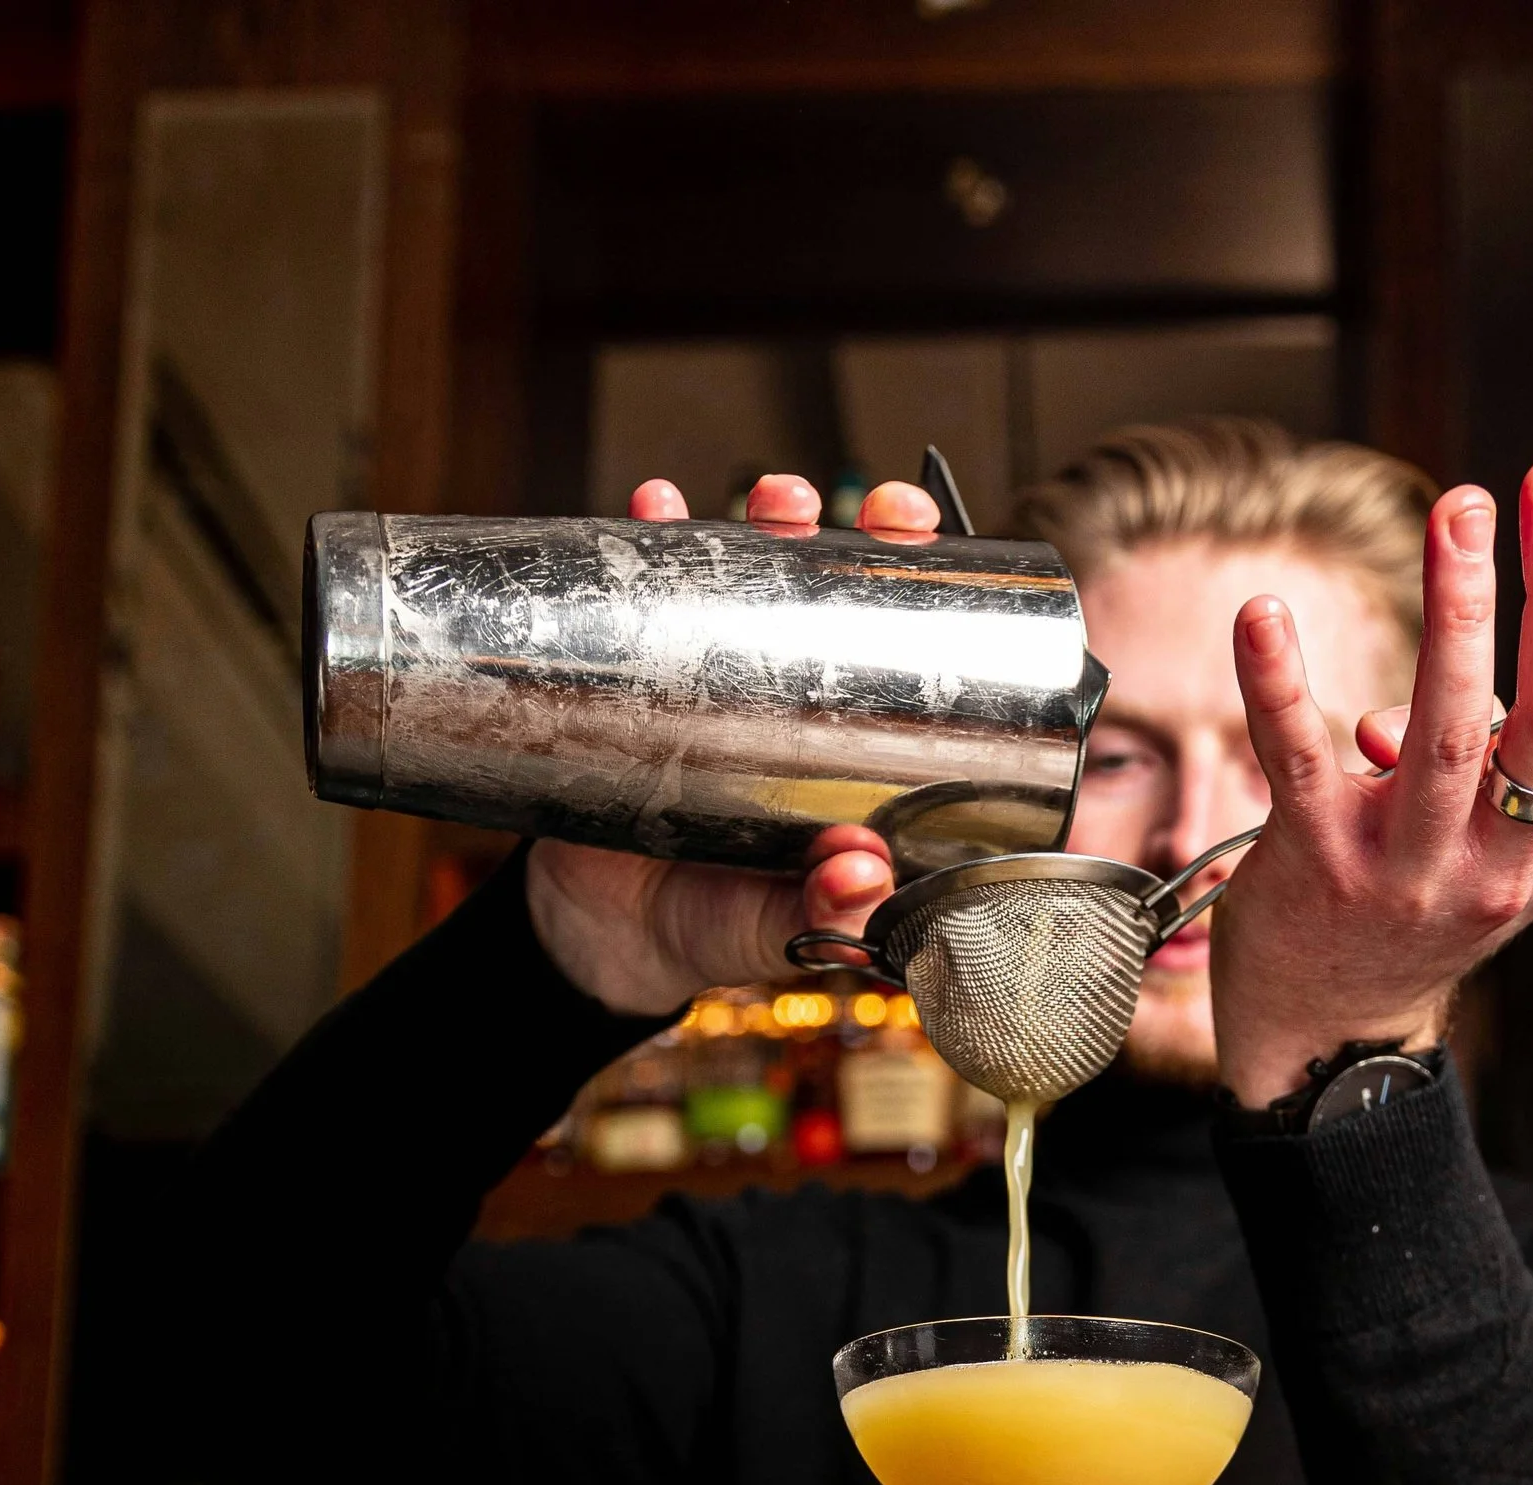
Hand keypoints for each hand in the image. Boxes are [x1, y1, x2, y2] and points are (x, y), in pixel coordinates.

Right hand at [525, 471, 943, 1015]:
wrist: (602, 935)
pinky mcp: (634, 676)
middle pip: (826, 589)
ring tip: (774, 501)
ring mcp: (708, 676)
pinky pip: (642, 597)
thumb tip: (861, 874)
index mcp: (842, 744)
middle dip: (854, 535)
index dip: (920, 593)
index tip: (930, 545)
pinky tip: (653, 506)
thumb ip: (826, 916)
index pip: (895, 650)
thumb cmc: (713, 924)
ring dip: (760, 520)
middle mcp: (782, 694)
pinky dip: (645, 540)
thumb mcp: (780, 928)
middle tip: (873, 513)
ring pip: (741, 574)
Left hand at [1207, 458, 1532, 1106]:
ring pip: (1445, 733)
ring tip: (1460, 510)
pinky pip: (1298, 759)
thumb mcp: (1490, 852)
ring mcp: (1408, 871)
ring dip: (1457, 611)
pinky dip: (1279, 681)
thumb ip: (1494, 756)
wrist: (1326, 1028)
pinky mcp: (1316, 866)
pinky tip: (1265, 611)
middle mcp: (1500, 866)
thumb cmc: (1412, 911)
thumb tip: (1451, 674)